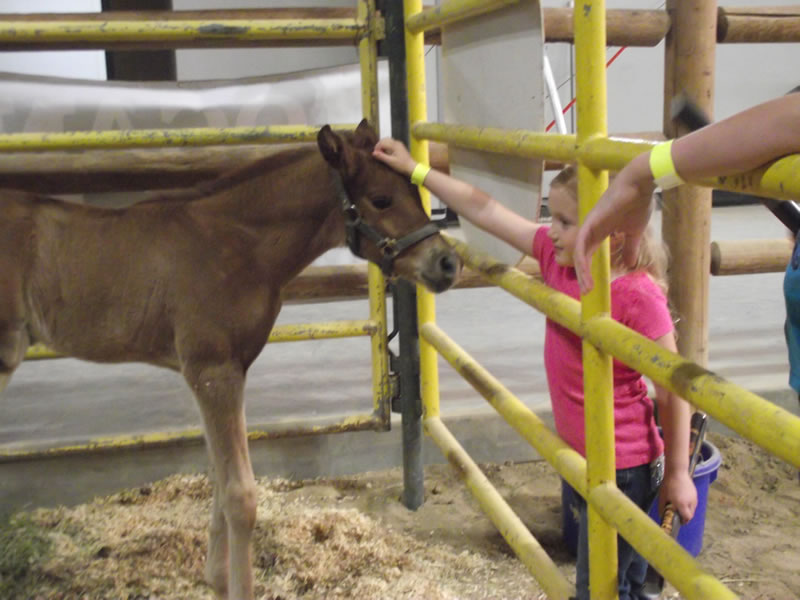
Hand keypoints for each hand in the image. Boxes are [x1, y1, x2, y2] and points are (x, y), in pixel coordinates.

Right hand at [372, 138, 416, 175]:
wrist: (411, 167)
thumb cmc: (401, 165)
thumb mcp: (390, 162)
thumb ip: (382, 157)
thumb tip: (373, 153)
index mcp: (394, 145)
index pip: (383, 142)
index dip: (377, 147)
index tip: (375, 154)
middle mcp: (397, 142)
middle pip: (385, 139)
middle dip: (379, 145)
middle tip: (377, 153)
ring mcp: (399, 144)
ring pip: (388, 141)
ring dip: (383, 145)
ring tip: (381, 153)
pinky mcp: (400, 147)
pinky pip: (391, 143)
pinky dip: (387, 146)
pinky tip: (386, 152)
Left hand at [574, 152, 655, 293]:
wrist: (640, 185)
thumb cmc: (638, 203)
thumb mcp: (634, 232)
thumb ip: (630, 247)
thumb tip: (629, 265)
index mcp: (600, 232)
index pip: (590, 254)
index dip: (590, 270)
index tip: (593, 287)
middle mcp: (591, 230)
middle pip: (583, 256)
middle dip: (583, 275)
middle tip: (586, 293)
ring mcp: (589, 225)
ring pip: (580, 254)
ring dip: (582, 272)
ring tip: (586, 289)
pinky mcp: (590, 222)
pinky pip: (582, 245)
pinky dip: (582, 260)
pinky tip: (585, 273)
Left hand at [659, 470, 697, 524]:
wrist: (677, 472)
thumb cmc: (668, 485)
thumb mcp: (662, 497)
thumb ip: (662, 507)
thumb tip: (662, 516)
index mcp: (682, 504)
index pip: (687, 518)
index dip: (684, 521)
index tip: (679, 521)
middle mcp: (690, 502)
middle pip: (691, 514)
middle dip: (685, 516)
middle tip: (679, 514)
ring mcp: (694, 497)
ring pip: (693, 508)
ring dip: (688, 510)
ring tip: (680, 506)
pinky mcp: (695, 493)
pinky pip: (694, 502)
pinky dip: (689, 504)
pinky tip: (683, 499)